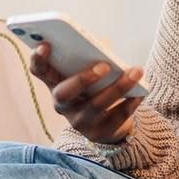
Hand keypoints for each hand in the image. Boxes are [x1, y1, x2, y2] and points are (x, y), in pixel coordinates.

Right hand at [29, 42, 145, 144]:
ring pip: (95, 106)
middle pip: (63, 93)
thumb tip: (102, 45)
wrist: (108, 121)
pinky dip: (129, 104)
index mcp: (55, 82)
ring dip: (117, 87)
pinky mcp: (98, 133)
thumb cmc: (97, 85)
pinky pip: (115, 118)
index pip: (39, 71)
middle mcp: (62, 104)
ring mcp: (79, 121)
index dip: (38, 59)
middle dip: (82, 79)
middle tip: (104, 65)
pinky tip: (141, 93)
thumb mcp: (90, 69)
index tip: (45, 44)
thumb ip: (91, 54)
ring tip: (136, 71)